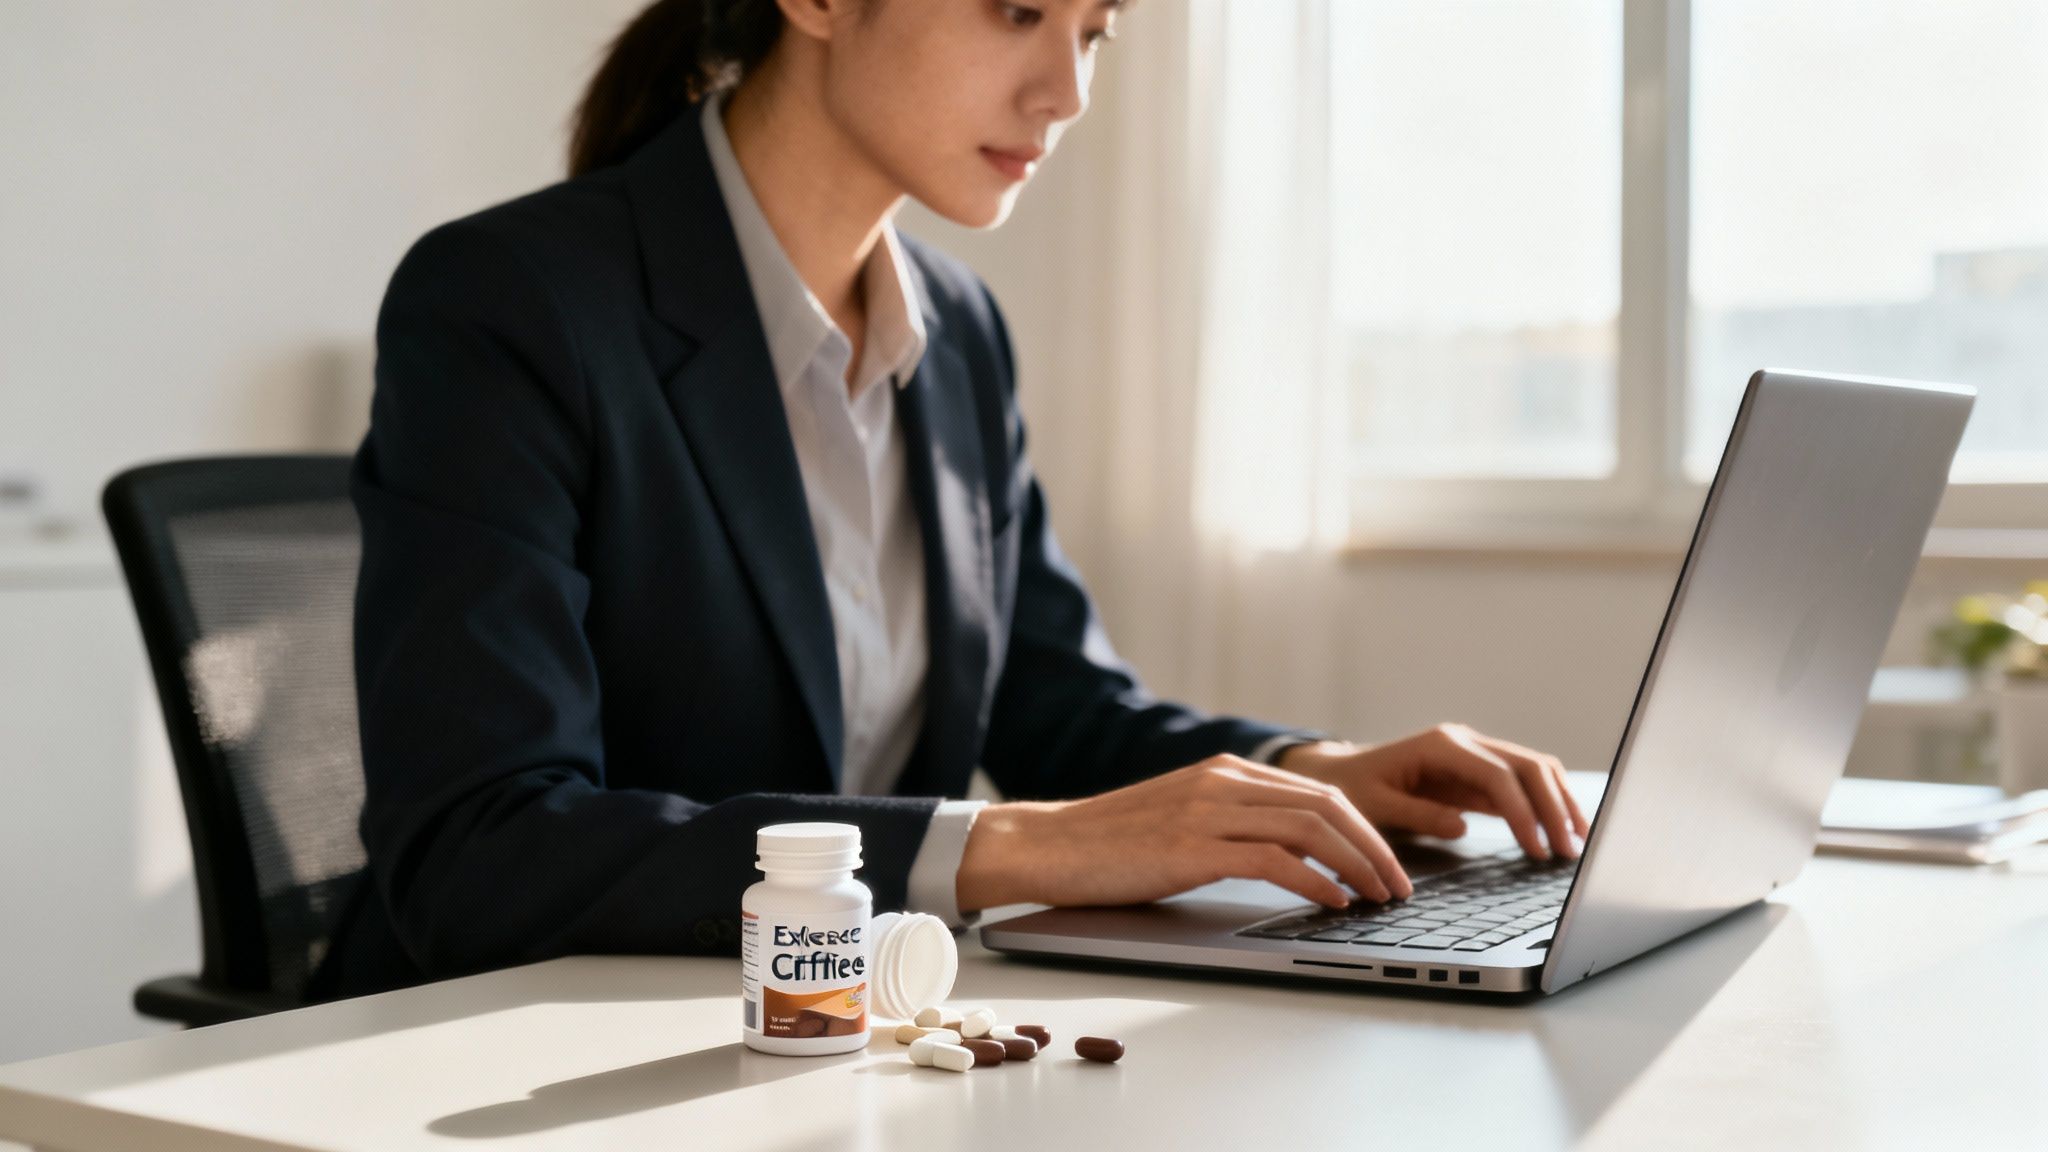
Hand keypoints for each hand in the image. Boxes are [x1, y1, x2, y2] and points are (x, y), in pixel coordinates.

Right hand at [954, 755, 1416, 913]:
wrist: (1049, 844)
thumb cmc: (1111, 844)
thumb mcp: (1184, 820)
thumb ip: (1234, 824)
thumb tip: (1295, 857)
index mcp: (1227, 771)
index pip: (1319, 792)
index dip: (1365, 829)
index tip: (1389, 865)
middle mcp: (1224, 781)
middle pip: (1327, 805)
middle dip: (1375, 848)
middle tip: (1400, 887)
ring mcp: (1207, 810)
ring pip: (1310, 828)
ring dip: (1356, 866)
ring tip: (1378, 898)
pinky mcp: (1191, 846)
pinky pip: (1273, 859)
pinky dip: (1314, 881)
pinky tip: (1332, 902)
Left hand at [1274, 724, 1590, 862]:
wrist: (1341, 773)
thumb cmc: (1353, 789)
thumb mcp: (1373, 805)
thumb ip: (1416, 814)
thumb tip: (1462, 826)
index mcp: (1441, 745)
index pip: (1497, 776)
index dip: (1523, 812)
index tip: (1538, 848)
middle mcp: (1465, 742)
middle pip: (1528, 766)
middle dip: (1554, 807)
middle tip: (1570, 850)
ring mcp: (1475, 754)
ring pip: (1534, 770)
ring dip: (1559, 803)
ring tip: (1576, 842)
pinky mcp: (1479, 772)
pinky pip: (1522, 784)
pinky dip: (1545, 805)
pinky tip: (1559, 831)